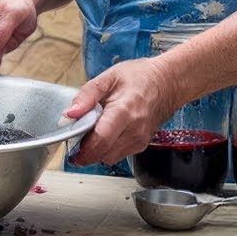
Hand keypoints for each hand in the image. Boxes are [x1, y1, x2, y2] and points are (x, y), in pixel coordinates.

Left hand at [62, 57, 180, 166]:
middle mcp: (134, 130)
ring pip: (109, 158)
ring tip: (93, 132)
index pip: (101, 140)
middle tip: (77, 138)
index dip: (82, 150)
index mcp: (124, 111)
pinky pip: (118, 155)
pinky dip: (107, 149)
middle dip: (86, 151)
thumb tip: (69, 114)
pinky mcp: (141, 145)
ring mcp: (140, 140)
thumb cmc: (139, 77)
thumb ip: (86, 96)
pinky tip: (106, 133)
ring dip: (97, 151)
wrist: (167, 83)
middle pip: (103, 154)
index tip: (70, 149)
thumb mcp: (109, 77)